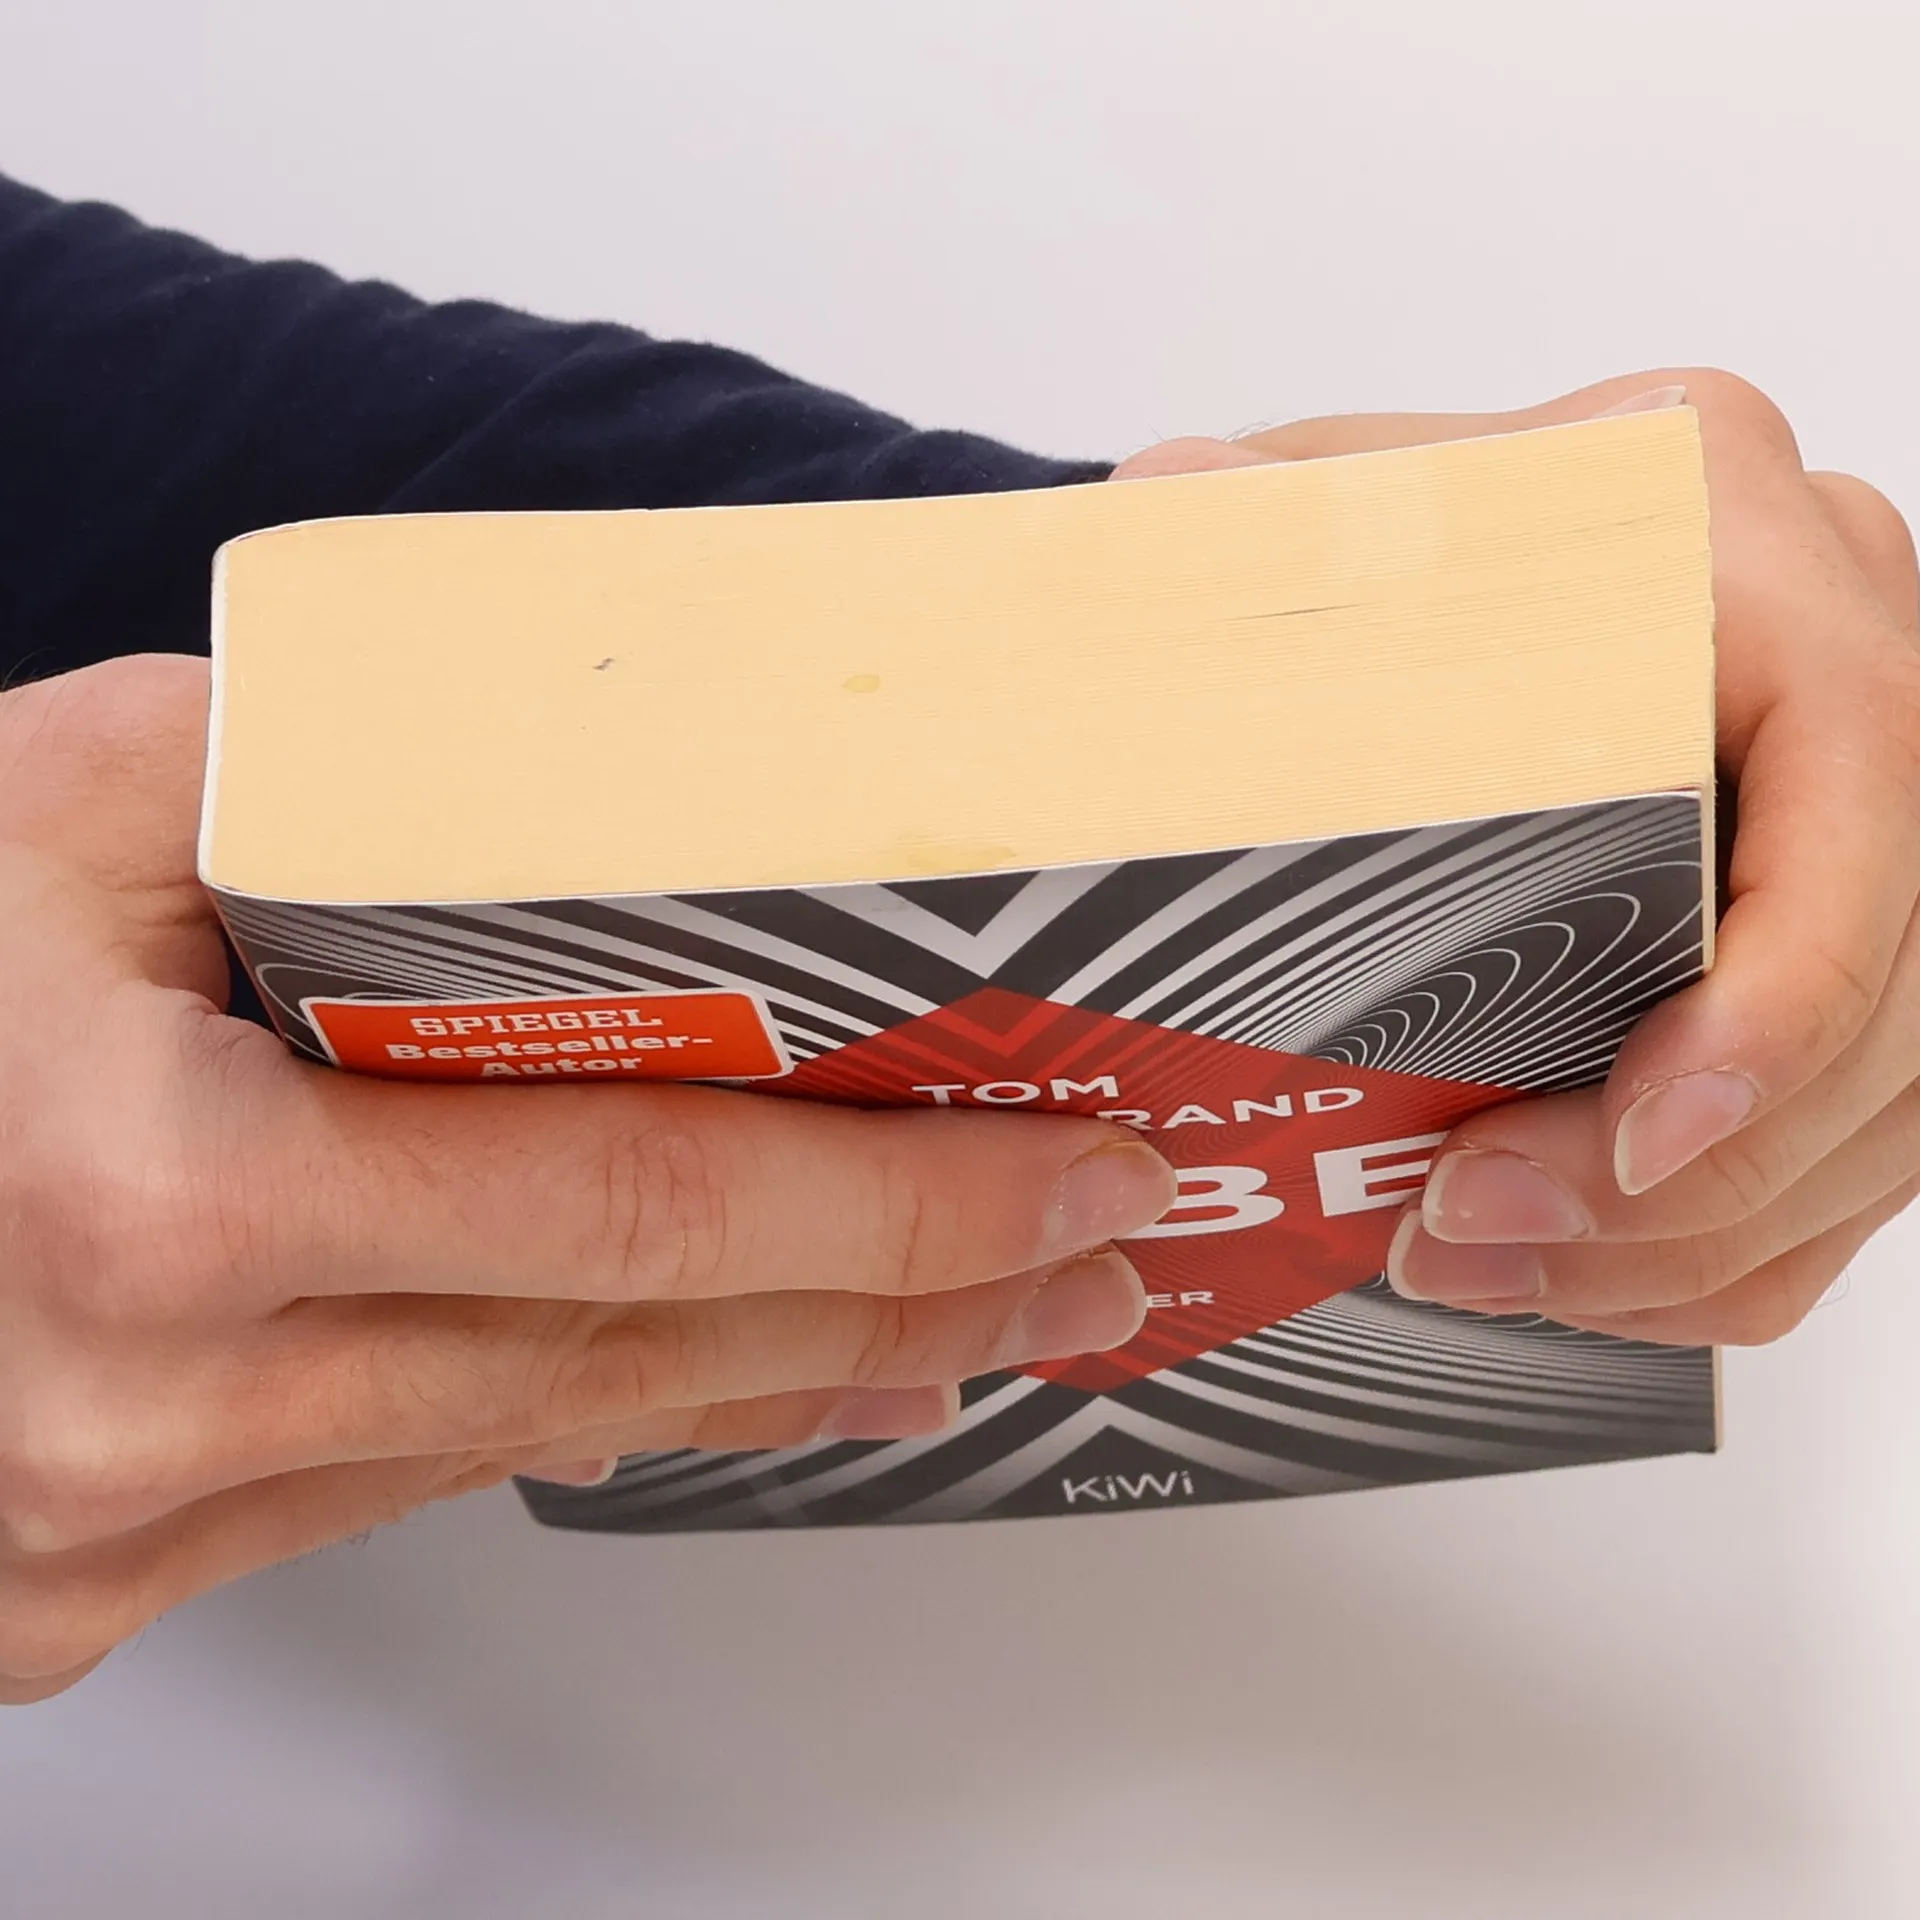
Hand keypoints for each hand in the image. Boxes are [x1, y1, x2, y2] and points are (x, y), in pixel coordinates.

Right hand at [0, 656, 1171, 1701]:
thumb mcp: (72, 796)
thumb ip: (348, 784)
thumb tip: (591, 790)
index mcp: (152, 1202)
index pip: (644, 1202)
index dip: (896, 1198)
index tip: (1067, 1173)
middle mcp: (147, 1408)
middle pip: (635, 1348)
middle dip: (901, 1307)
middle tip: (1083, 1264)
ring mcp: (116, 1526)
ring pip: (537, 1431)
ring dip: (768, 1377)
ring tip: (955, 1333)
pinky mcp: (94, 1574)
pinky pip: (407, 1478)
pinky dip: (578, 1412)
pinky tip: (702, 1379)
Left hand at [1115, 370, 1919, 1346]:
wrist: (1379, 586)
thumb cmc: (1329, 556)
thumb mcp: (1277, 520)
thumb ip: (1235, 527)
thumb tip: (1161, 530)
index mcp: (1725, 539)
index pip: (1860, 772)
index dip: (1784, 990)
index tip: (1640, 1137)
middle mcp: (1833, 657)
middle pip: (1889, 981)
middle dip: (1692, 1169)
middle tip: (1478, 1231)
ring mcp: (1856, 810)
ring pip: (1883, 1092)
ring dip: (1691, 1230)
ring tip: (1484, 1267)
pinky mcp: (1836, 936)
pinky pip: (1852, 1135)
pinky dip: (1727, 1236)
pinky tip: (1580, 1272)